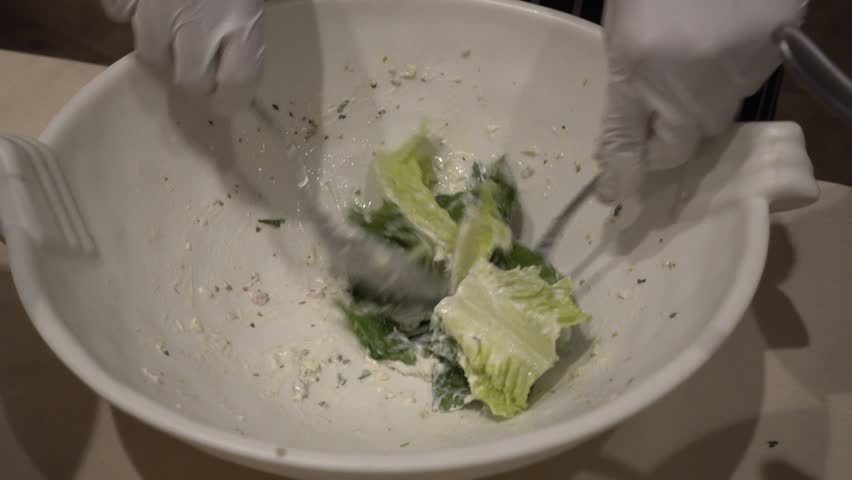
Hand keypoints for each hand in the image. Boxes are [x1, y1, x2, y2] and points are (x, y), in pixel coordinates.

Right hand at [101, 0, 263, 114]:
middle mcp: (199, 22)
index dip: (231, 98)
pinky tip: (144, 1)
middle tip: (200, 64)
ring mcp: (155, 10)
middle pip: (191, 80)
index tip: (227, 100)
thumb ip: (245, 24)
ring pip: (151, 55)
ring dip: (161, 49)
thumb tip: (240, 62)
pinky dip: (128, 12)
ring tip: (172, 28)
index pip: (238, 84)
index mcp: (241, 20)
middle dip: (196, 79)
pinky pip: (119, 16)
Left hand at [595, 0, 806, 202]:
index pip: (623, 143)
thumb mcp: (624, 24)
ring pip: (710, 123)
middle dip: (662, 141)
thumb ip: (624, 77)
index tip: (613, 191)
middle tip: (655, 120)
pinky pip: (738, 93)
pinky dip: (725, 81)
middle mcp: (683, 84)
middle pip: (675, 147)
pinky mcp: (764, 65)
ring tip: (690, 67)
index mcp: (636, 67)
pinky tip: (720, 48)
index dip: (619, 172)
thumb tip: (628, 126)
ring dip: (695, 110)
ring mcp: (729, 77)